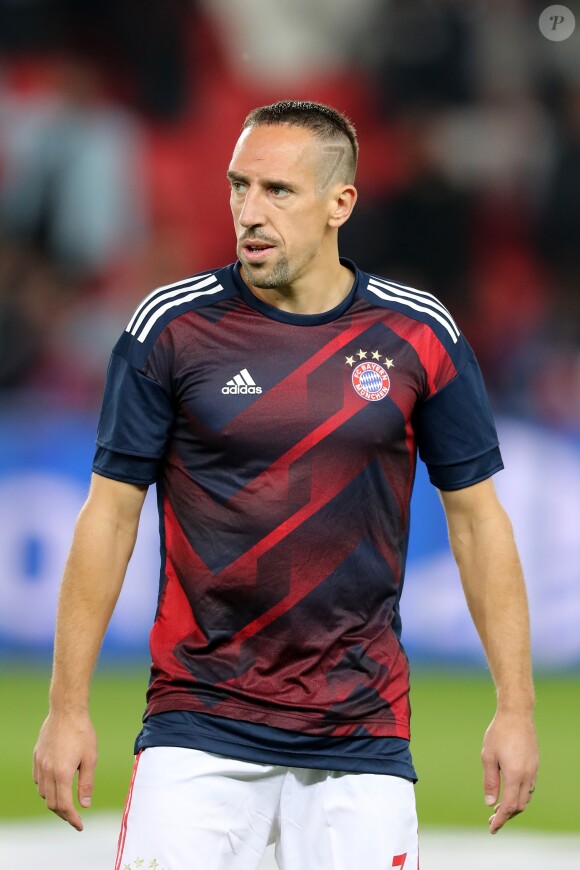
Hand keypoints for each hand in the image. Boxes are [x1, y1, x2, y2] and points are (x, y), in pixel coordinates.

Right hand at [33, 710, 96, 830]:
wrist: (66, 711)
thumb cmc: (82, 732)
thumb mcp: (90, 758)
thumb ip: (86, 783)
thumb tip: (85, 804)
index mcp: (62, 773)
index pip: (64, 805)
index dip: (72, 819)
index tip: (80, 825)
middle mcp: (48, 771)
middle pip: (51, 803)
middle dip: (63, 813)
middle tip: (74, 817)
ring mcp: (40, 764)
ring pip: (43, 793)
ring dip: (53, 801)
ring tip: (66, 801)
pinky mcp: (36, 757)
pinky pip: (38, 780)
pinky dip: (46, 788)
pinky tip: (55, 785)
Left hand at [481, 709, 538, 833]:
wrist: (517, 714)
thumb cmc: (499, 733)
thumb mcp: (488, 756)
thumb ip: (490, 781)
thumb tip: (490, 803)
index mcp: (515, 775)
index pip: (508, 806)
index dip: (500, 820)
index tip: (492, 828)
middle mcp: (527, 775)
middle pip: (519, 806)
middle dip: (506, 816)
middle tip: (492, 820)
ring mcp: (533, 770)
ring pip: (526, 797)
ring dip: (514, 806)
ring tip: (498, 809)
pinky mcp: (535, 765)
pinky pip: (529, 787)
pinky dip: (520, 795)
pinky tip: (510, 793)